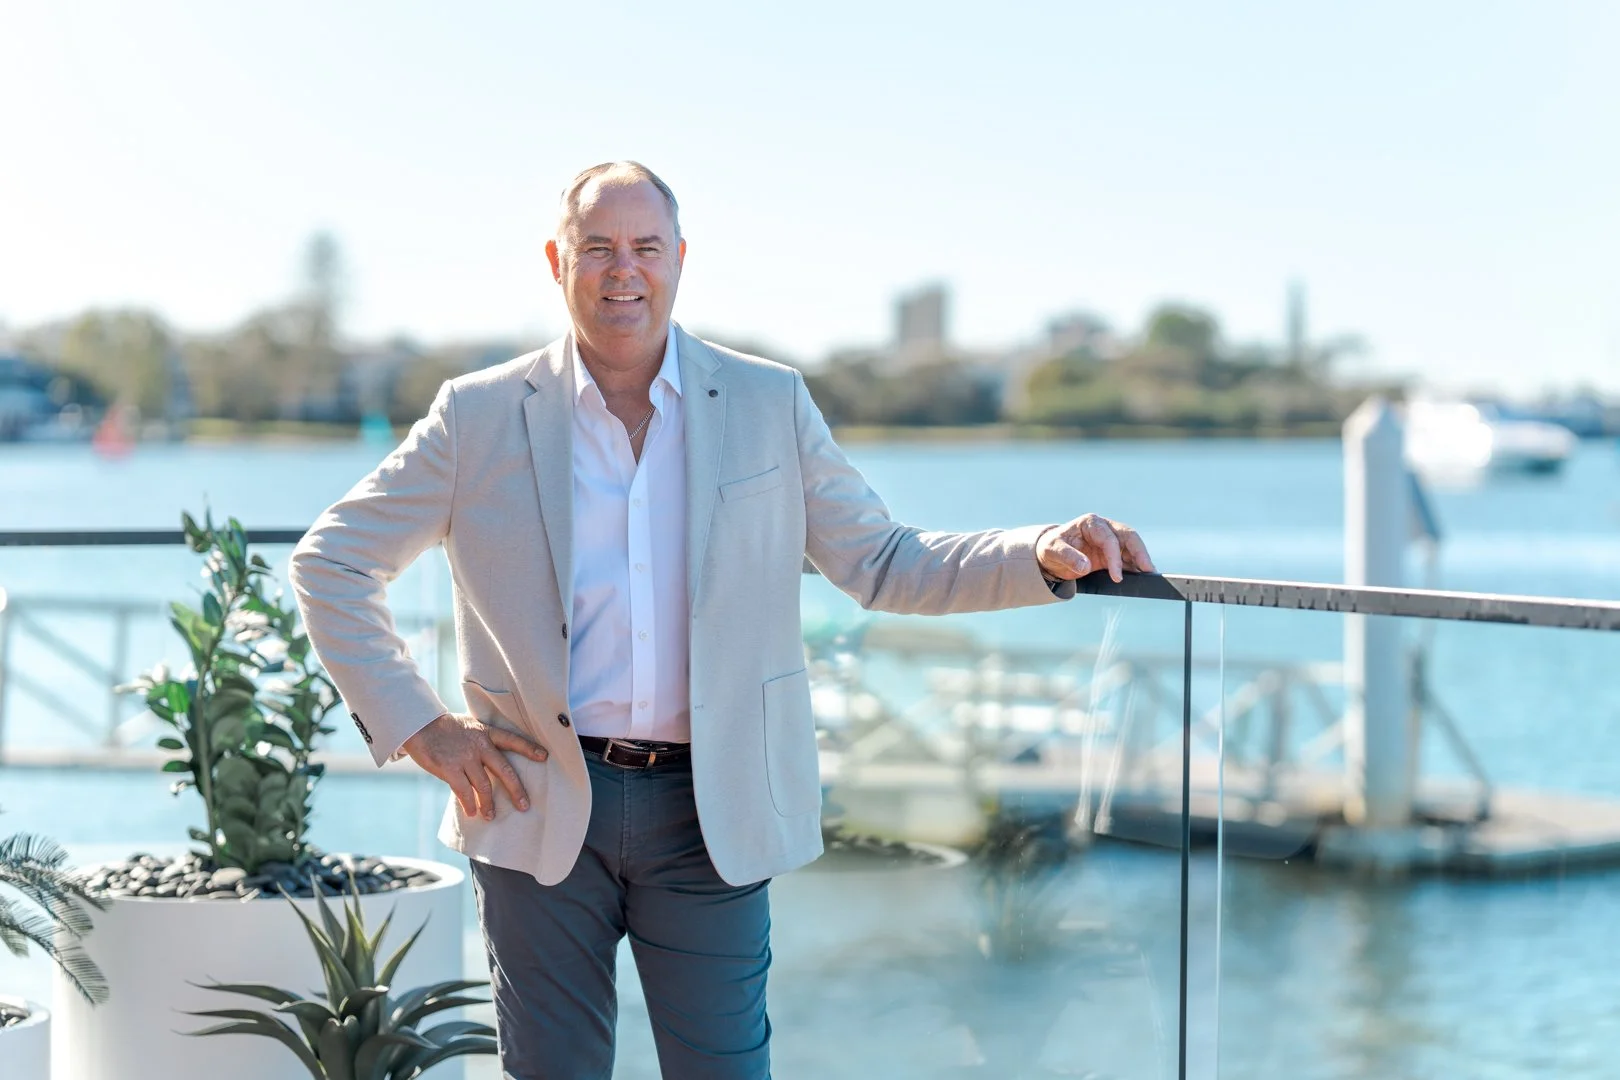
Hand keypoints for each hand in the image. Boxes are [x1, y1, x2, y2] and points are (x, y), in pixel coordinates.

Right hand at [401, 712, 548, 820]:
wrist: (419, 725)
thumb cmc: (445, 729)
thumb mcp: (469, 727)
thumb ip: (482, 742)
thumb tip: (491, 765)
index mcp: (485, 733)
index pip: (512, 740)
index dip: (528, 748)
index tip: (544, 757)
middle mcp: (479, 745)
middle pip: (504, 770)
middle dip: (516, 789)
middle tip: (524, 806)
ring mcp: (465, 757)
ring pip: (484, 786)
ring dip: (488, 804)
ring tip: (491, 816)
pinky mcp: (450, 768)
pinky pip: (464, 791)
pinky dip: (469, 804)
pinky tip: (472, 812)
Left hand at [1037, 514, 1155, 582]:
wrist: (1050, 554)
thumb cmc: (1051, 548)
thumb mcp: (1053, 551)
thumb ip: (1068, 557)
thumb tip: (1085, 566)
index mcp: (1090, 523)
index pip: (1109, 539)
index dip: (1115, 558)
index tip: (1117, 576)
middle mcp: (1104, 528)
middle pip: (1128, 537)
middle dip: (1140, 553)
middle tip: (1148, 570)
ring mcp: (1110, 540)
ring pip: (1132, 547)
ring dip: (1141, 560)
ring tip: (1150, 576)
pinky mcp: (1112, 553)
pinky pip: (1128, 559)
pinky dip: (1136, 567)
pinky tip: (1142, 577)